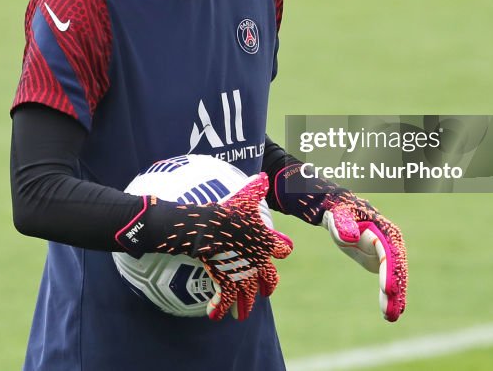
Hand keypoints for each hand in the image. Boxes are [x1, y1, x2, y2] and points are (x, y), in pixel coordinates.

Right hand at [199, 173, 292, 320]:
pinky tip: (215, 315)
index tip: (281, 250)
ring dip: (245, 305)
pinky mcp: (226, 281)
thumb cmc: (229, 211)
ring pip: (248, 295)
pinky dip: (219, 308)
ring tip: (241, 314)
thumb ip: (256, 188)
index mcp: (267, 242)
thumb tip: (264, 176)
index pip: (283, 249)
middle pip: (270, 279)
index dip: (281, 248)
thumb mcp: (245, 197)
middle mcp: (258, 261)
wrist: (210, 227)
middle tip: (266, 292)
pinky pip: (224, 299)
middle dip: (268, 286)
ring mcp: (243, 274)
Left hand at [322, 196, 406, 321]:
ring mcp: (389, 255)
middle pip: (396, 271)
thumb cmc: (340, 213)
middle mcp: (393, 244)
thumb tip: (351, 238)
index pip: (390, 255)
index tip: (388, 290)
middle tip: (392, 313)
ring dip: (395, 299)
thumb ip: (343, 225)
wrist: (342, 213)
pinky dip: (390, 297)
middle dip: (395, 291)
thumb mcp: (339, 216)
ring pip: (395, 279)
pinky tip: (389, 313)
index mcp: (385, 232)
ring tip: (391, 318)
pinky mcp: (382, 263)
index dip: (390, 273)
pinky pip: (389, 282)